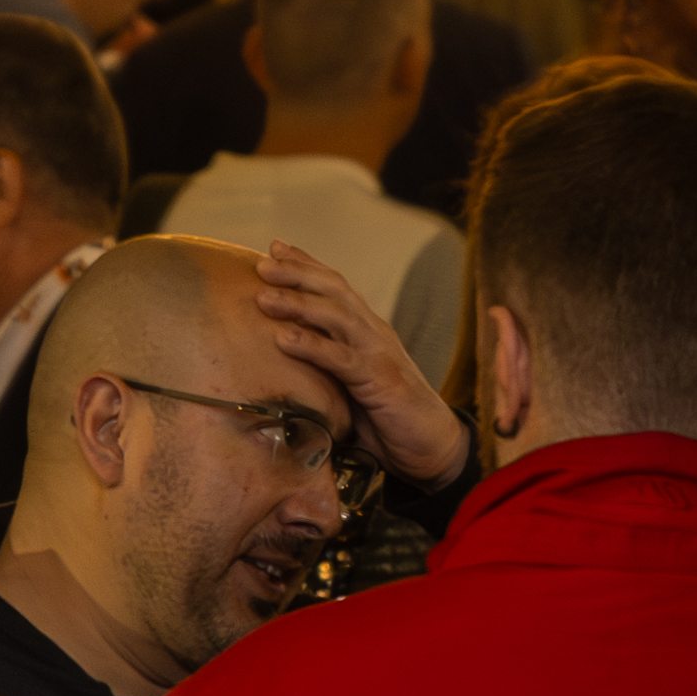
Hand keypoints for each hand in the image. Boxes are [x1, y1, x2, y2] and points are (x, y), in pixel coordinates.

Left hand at [248, 244, 469, 488]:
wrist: (433, 448)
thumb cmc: (387, 420)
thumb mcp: (352, 388)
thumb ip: (325, 373)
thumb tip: (280, 373)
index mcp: (367, 331)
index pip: (335, 288)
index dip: (306, 264)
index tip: (274, 247)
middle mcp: (374, 333)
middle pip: (333, 290)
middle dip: (297, 273)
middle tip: (263, 263)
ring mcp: (379, 354)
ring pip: (336, 316)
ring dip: (298, 303)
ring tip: (264, 297)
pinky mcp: (380, 381)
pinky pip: (341, 358)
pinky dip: (311, 346)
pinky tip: (284, 338)